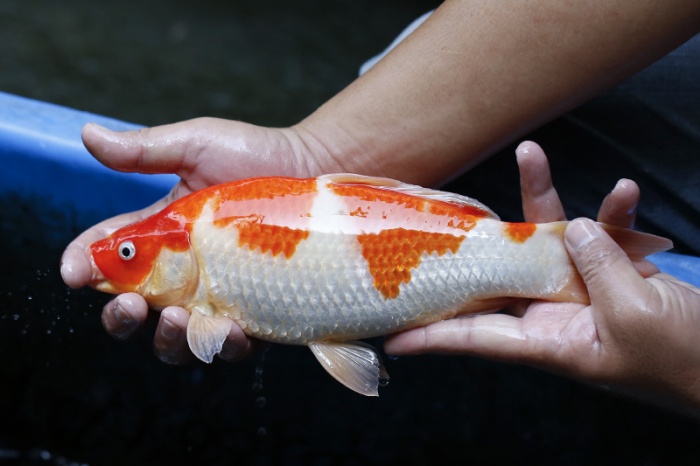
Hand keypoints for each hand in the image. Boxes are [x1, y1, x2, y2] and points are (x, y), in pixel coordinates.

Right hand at [61, 118, 337, 362]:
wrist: (316, 168)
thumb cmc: (256, 154)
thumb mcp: (196, 145)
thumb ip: (144, 151)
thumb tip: (87, 135)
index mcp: (161, 234)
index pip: (108, 256)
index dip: (82, 266)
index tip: (73, 273)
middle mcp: (185, 272)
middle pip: (136, 310)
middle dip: (120, 317)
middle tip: (128, 305)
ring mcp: (220, 295)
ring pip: (178, 338)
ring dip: (168, 339)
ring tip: (178, 319)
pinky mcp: (257, 312)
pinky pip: (231, 343)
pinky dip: (222, 345)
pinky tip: (227, 330)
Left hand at [385, 141, 699, 411]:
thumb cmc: (681, 360)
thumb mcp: (634, 318)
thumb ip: (596, 268)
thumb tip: (573, 230)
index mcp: (545, 343)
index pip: (473, 338)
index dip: (431, 337)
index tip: (390, 336)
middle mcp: (550, 314)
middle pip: (495, 276)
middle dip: (470, 242)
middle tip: (436, 213)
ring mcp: (577, 290)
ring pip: (543, 240)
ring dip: (543, 197)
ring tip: (532, 153)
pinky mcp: (608, 273)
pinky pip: (602, 237)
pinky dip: (613, 215)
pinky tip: (626, 193)